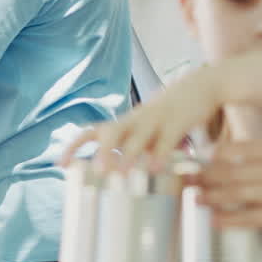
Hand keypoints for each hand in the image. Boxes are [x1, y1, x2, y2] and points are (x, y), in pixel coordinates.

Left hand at [61, 64, 224, 169]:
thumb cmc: (165, 117)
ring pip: (137, 136)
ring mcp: (155, 120)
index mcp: (123, 123)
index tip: (60, 165)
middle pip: (112, 132)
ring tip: (119, 174)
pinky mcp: (178, 122)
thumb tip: (112, 174)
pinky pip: (167, 139)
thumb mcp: (142, 130)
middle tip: (97, 172)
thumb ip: (128, 149)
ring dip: (127, 154)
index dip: (73, 147)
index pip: (90, 133)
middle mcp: (134, 120)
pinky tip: (155, 170)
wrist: (201, 86)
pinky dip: (160, 154)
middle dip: (103, 151)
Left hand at [196, 140, 261, 231]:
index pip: (235, 148)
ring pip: (234, 193)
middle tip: (184, 180)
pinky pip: (250, 217)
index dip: (211, 156)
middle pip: (228, 171)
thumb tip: (230, 161)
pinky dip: (229, 220)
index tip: (195, 160)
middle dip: (203, 176)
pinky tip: (214, 221)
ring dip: (210, 197)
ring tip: (195, 199)